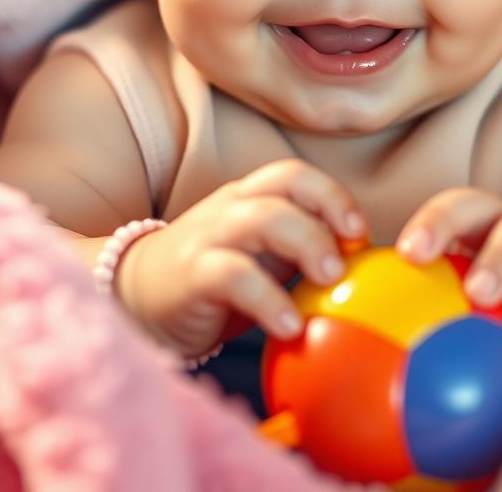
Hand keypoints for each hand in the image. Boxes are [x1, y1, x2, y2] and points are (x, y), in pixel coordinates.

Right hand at [119, 159, 366, 359]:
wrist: (134, 296)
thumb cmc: (215, 276)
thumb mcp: (261, 255)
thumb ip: (301, 250)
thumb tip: (368, 268)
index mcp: (250, 198)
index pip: (294, 174)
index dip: (332, 195)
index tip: (360, 232)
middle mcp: (231, 207)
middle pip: (282, 186)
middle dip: (325, 214)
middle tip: (348, 258)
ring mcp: (208, 237)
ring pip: (258, 219)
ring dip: (303, 244)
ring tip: (328, 281)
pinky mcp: (190, 275)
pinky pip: (231, 275)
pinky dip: (266, 297)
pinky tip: (289, 326)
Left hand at [396, 187, 501, 362]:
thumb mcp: (461, 340)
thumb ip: (419, 343)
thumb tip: (364, 375)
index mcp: (475, 239)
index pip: (446, 213)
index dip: (424, 221)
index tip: (402, 253)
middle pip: (479, 204)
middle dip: (446, 219)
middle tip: (420, 255)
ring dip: (500, 255)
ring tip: (479, 292)